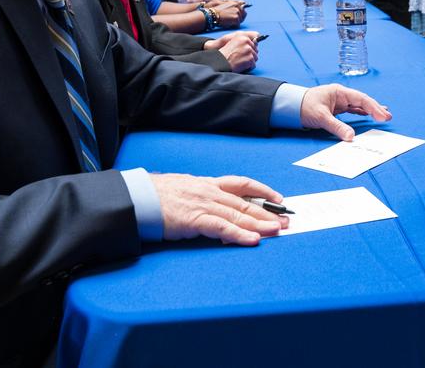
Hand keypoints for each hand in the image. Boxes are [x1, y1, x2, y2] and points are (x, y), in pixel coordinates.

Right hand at [149, 173, 285, 245]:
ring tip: (278, 231)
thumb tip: (210, 208)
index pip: (240, 184)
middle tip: (286, 221)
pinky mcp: (196, 220)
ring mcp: (204, 204)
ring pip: (238, 215)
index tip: (277, 198)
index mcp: (206, 184)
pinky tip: (253, 239)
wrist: (137, 197)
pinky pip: (223, 228)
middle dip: (268, 213)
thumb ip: (198, 197)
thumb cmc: (155, 195)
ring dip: (260, 224)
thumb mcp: (182, 189)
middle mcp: (209, 191)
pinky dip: (240, 235)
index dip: (261, 191)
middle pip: (245, 202)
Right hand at [205, 32, 258, 71]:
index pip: (254, 42)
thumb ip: (245, 41)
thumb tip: (257, 41)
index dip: (249, 49)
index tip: (242, 52)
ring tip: (239, 61)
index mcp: (242, 36)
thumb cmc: (225, 54)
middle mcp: (246, 41)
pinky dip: (248, 67)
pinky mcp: (250, 58)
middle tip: (239, 57)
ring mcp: (248, 49)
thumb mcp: (233, 42)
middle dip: (249, 55)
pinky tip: (240, 65)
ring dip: (249, 62)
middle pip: (255, 50)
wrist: (220, 62)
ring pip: (255, 58)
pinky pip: (253, 65)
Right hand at [212, 3, 244, 27]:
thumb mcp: (226, 5)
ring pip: (241, 20)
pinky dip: (233, 26)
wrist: (212, 15)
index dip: (240, 13)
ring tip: (228, 21)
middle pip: (244, 14)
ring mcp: (237, 12)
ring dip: (236, 22)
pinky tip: (228, 23)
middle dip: (239, 18)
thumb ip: (233, 6)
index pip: (243, 8)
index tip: (236, 16)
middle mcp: (238, 6)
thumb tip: (240, 7)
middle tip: (231, 20)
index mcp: (235, 3)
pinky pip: (238, 25)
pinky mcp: (236, 18)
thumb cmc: (216, 12)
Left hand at [301, 83, 391, 140]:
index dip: (374, 107)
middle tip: (388, 117)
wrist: (290, 106)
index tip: (383, 116)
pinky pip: (353, 110)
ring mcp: (339, 101)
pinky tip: (369, 115)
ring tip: (384, 115)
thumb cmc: (303, 106)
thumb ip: (336, 126)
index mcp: (339, 92)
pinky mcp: (336, 108)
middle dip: (376, 108)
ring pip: (359, 105)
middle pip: (363, 101)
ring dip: (371, 110)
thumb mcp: (321, 117)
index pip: (361, 99)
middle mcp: (341, 95)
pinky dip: (362, 112)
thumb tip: (351, 137)